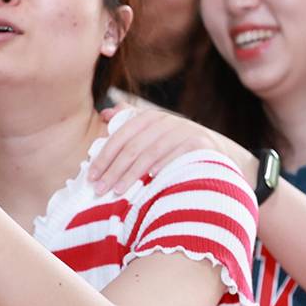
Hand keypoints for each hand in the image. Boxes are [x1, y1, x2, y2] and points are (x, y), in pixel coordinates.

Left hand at [89, 106, 248, 193]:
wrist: (215, 153)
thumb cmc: (173, 148)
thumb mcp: (152, 134)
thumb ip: (129, 123)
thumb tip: (105, 114)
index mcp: (149, 118)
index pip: (120, 137)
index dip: (104, 157)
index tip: (91, 176)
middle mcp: (165, 121)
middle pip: (132, 148)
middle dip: (113, 170)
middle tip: (99, 189)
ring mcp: (183, 131)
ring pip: (150, 155)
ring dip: (131, 175)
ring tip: (117, 192)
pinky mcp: (199, 144)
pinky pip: (175, 157)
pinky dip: (161, 168)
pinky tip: (149, 181)